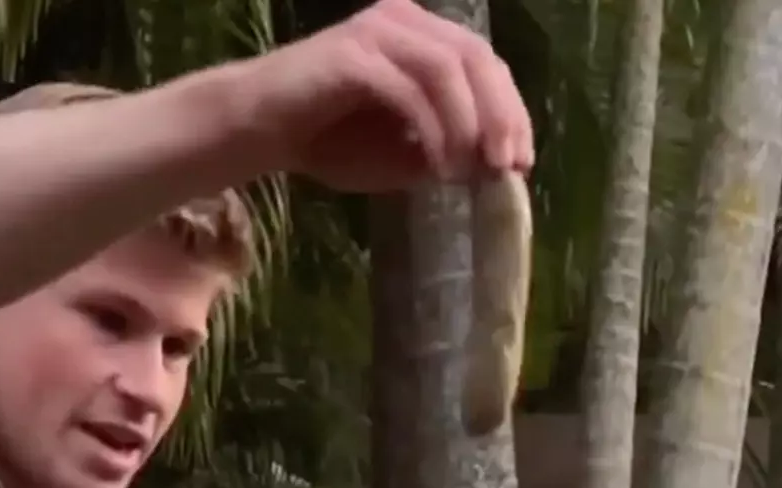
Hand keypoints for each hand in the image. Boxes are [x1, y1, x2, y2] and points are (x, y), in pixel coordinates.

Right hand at [243, 0, 534, 192]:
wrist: (259, 131)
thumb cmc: (328, 142)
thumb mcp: (402, 156)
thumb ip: (445, 153)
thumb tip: (490, 166)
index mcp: (421, 37)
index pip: (484, 64)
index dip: (512, 111)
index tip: (522, 163)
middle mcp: (404, 21)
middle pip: (476, 57)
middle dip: (501, 115)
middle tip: (508, 167)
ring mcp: (378, 32)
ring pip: (449, 69)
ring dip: (471, 124)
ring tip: (475, 171)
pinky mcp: (354, 54)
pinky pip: (410, 89)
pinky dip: (433, 129)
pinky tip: (439, 167)